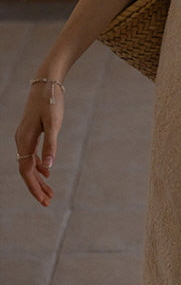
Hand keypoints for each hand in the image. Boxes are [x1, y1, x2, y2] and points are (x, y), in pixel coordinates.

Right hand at [15, 80, 64, 206]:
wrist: (46, 82)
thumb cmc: (50, 101)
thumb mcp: (54, 123)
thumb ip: (51, 145)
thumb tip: (49, 167)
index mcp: (25, 140)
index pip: (27, 172)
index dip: (34, 187)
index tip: (44, 200)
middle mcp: (21, 140)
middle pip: (27, 171)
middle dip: (37, 187)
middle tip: (48, 202)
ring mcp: (23, 136)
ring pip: (29, 163)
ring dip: (38, 178)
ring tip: (50, 191)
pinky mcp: (29, 132)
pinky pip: (31, 154)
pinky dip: (38, 165)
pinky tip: (47, 170)